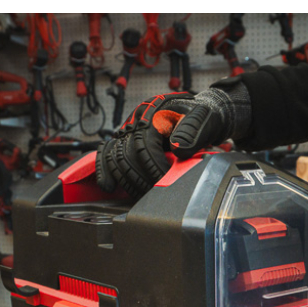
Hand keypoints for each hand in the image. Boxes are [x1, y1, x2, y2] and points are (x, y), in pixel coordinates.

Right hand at [95, 81, 251, 199]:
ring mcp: (129, 130)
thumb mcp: (202, 118)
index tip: (164, 179)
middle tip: (154, 191)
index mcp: (154, 112)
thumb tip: (177, 148)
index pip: (144, 143)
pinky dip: (105, 171)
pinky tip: (108, 186)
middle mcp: (137, 120)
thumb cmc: (199, 117)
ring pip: (115, 156)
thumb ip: (192, 131)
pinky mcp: (125, 140)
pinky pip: (107, 154)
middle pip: (127, 152)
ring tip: (140, 195)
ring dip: (126, 179)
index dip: (153, 165)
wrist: (197, 114)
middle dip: (141, 177)